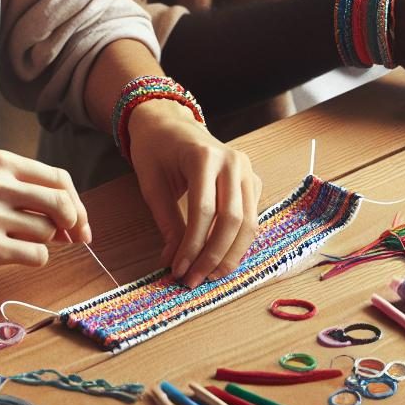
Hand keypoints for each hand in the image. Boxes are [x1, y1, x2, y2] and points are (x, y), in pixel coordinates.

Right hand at [0, 150, 88, 280]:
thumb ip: (29, 192)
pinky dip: (32, 259)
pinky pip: (37, 255)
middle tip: (73, 238)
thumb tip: (75, 220)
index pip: (58, 178)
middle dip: (73, 223)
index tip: (80, 222)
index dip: (76, 202)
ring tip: (12, 240)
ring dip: (40, 241)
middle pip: (61, 203)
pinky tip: (10, 255)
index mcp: (0, 162)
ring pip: (48, 232)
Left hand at [126, 99, 261, 288]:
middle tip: (194, 280)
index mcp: (204, 156)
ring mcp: (247, 169)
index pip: (204, 210)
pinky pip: (251, 218)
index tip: (178, 271)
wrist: (170, 123)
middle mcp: (233, 161)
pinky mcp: (252, 180)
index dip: (192, 246)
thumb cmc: (156, 150)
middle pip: (233, 220)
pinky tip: (220, 258)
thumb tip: (173, 262)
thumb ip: (167, 222)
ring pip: (249, 223)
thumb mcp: (152, 184)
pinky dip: (238, 243)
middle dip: (213, 256)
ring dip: (230, 255)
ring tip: (209, 276)